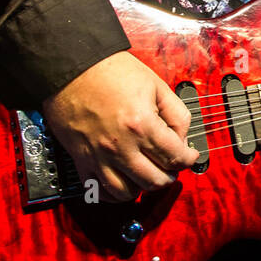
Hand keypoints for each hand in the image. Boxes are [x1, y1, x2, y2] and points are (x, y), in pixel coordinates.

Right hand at [41, 51, 197, 202]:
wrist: (71, 66)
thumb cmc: (110, 71)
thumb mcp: (156, 84)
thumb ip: (176, 113)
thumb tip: (183, 138)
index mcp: (142, 125)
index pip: (175, 157)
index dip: (188, 159)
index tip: (189, 156)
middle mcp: (120, 146)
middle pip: (155, 181)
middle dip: (169, 176)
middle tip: (171, 166)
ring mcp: (99, 156)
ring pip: (127, 193)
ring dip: (142, 188)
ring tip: (147, 174)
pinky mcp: (81, 159)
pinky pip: (98, 191)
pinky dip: (113, 194)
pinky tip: (122, 182)